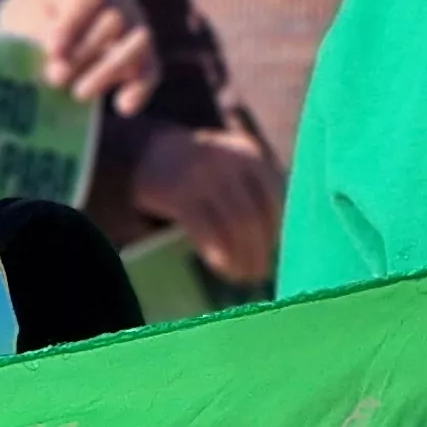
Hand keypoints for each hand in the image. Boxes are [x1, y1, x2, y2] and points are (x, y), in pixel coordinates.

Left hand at [0, 0, 159, 114]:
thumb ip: (37, 33)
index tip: (53, 50)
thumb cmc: (31, 16)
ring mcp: (138, 19)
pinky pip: (151, 67)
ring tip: (78, 95)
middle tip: (56, 79)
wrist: (42, 30)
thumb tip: (59, 67)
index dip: (74, 23)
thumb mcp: (22, 15)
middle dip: (85, 52)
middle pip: (116, 19)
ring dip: (108, 70)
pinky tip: (124, 106)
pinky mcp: (145, 52)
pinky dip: (141, 88)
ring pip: (138, 41)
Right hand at [134, 125, 283, 285]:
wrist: (149, 152)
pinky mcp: (178, 195)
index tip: (275, 250)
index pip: (275, 195)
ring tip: (241, 274)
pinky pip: (206, 232)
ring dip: (240, 256)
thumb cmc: (200, 170)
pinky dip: (218, 254)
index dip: (277, 227)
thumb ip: (253, 191)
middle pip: (254, 214)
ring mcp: (202, 176)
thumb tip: (275, 243)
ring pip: (234, 225)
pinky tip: (222, 267)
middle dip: (259, 249)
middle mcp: (228, 161)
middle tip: (258, 272)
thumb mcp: (231, 165)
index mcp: (249, 153)